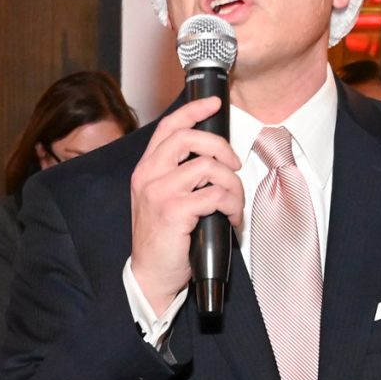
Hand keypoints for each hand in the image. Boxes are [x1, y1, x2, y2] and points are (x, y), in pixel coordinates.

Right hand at [127, 96, 241, 311]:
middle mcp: (148, 176)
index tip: (214, 103)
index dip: (193, 110)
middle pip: (189, 138)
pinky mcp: (174, 211)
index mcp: (146, 170)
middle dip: (221, 146)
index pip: (168, 127)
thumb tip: (216, 159)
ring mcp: (159, 193)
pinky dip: (231, 204)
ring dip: (232, 184)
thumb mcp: (164, 200)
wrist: (151, 276)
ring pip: (208, 167)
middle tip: (234, 164)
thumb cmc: (164, 240)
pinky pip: (214, 194)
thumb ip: (179, 176)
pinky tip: (231, 218)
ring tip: (234, 203)